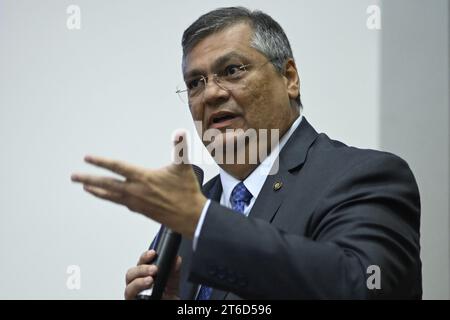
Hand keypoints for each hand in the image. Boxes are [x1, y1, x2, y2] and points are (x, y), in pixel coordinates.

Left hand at [71, 132, 206, 237]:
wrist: (190, 217)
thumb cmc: (187, 192)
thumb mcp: (184, 167)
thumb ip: (180, 148)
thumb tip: (181, 132)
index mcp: (143, 178)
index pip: (117, 167)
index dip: (101, 162)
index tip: (87, 158)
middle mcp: (136, 191)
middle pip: (106, 184)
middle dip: (88, 179)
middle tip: (73, 176)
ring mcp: (136, 202)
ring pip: (111, 195)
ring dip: (96, 190)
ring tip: (85, 187)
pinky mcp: (140, 210)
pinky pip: (119, 202)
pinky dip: (110, 198)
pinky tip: (109, 197)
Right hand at [124, 250, 181, 299]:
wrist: (169, 308)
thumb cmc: (168, 297)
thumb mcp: (173, 283)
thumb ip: (174, 272)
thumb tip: (176, 259)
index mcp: (145, 274)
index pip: (141, 262)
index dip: (145, 256)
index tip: (153, 253)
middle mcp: (137, 284)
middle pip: (131, 273)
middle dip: (142, 269)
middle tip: (154, 269)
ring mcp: (134, 294)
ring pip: (129, 286)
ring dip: (139, 282)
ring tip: (150, 280)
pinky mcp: (132, 301)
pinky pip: (130, 297)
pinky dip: (137, 293)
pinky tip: (146, 293)